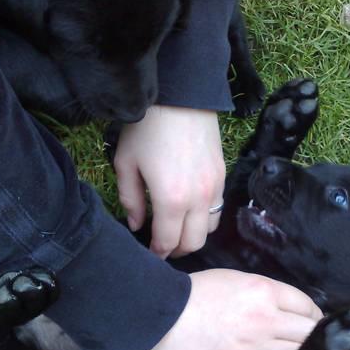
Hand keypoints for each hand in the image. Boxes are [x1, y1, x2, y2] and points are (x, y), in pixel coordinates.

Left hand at [112, 105, 225, 258]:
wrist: (182, 95)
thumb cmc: (147, 128)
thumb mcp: (126, 163)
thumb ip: (130, 200)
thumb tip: (137, 224)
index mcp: (171, 200)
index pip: (168, 242)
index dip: (158, 253)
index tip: (150, 254)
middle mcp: (198, 199)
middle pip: (194, 242)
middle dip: (177, 250)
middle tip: (163, 246)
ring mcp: (215, 188)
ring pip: (210, 229)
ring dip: (194, 234)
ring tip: (178, 228)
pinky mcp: (223, 175)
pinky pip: (218, 208)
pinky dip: (205, 217)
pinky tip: (190, 208)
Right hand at [147, 269, 323, 349]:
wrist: (164, 316)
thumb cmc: (199, 291)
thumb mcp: (239, 279)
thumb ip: (268, 294)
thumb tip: (292, 309)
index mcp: (265, 292)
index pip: (308, 307)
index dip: (313, 315)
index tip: (312, 320)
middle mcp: (266, 321)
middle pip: (307, 334)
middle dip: (310, 335)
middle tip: (305, 337)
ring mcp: (254, 348)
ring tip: (280, 348)